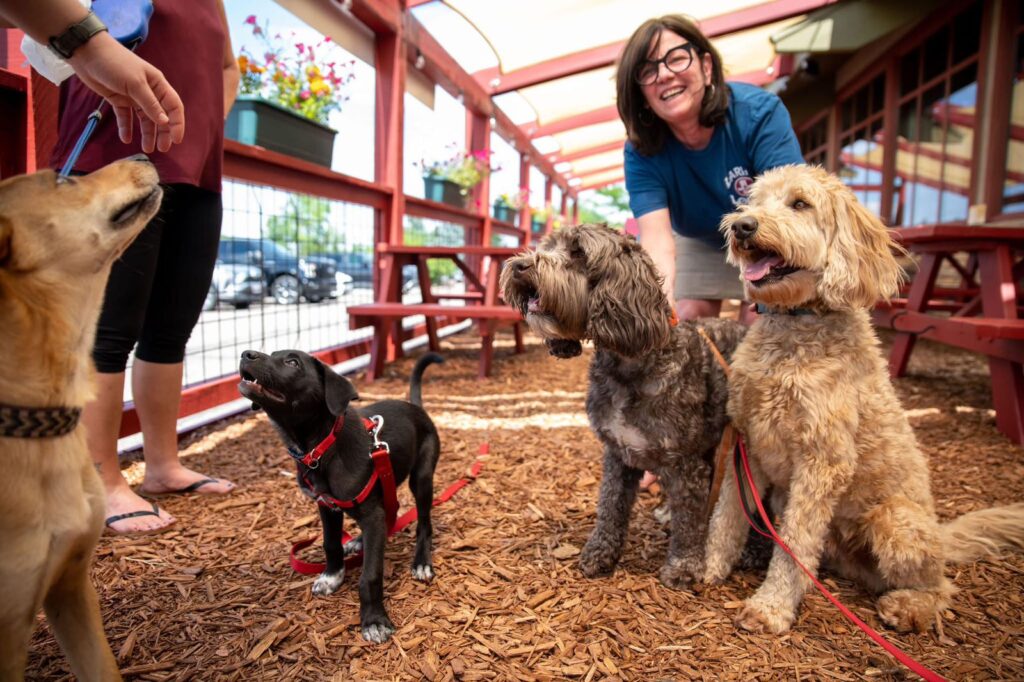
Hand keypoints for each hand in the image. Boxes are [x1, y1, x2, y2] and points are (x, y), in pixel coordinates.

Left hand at [67, 32, 184, 151]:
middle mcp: (148, 92)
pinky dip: (126, 128)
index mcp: (157, 84)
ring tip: (147, 149)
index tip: (176, 140)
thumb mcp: (135, 84)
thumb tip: (164, 122)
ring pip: (144, 119)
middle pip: (161, 116)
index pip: (173, 107)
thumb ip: (150, 104)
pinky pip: (125, 117)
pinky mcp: (118, 99)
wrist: (87, 53)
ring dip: (147, 134)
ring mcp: (133, 96)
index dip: (177, 124)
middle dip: (163, 133)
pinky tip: (125, 139)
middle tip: (163, 148)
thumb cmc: (115, 63)